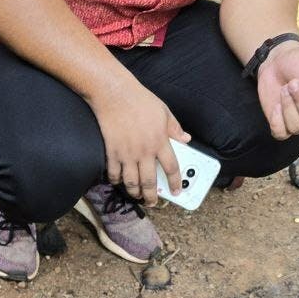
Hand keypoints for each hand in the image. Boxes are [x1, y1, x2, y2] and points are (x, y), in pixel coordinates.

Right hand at [92, 80, 189, 205]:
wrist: (114, 94)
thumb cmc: (140, 100)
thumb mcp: (163, 111)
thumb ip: (174, 128)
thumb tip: (186, 139)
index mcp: (160, 141)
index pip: (172, 167)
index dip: (175, 182)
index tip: (177, 191)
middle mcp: (144, 151)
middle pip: (149, 182)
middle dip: (152, 196)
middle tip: (153, 203)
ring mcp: (127, 154)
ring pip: (131, 183)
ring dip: (135, 193)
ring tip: (137, 196)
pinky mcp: (112, 153)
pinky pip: (114, 174)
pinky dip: (116, 181)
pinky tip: (119, 182)